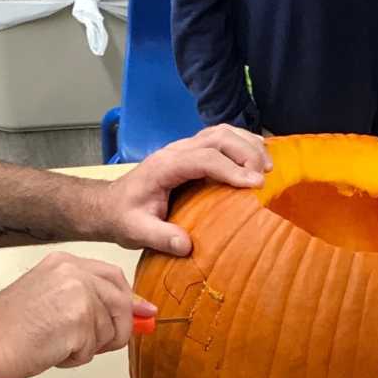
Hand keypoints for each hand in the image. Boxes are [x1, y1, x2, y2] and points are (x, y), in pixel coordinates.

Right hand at [0, 251, 153, 377]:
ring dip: (88, 347)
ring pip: (111, 329)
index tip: (140, 315)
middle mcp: (73, 271)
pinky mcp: (79, 318)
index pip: (112, 276)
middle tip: (91, 344)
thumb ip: (91, 302)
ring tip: (54, 344)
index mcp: (64, 263)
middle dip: (116, 328)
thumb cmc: (6, 331)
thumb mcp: (50, 302)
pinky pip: (94, 348)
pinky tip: (50, 351)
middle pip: (121, 301)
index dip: (128, 300)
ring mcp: (78, 292)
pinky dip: (75, 358)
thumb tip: (143, 312)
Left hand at [100, 124, 270, 255]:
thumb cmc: (123, 217)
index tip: (256, 184)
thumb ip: (159, 236)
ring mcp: (183, 148)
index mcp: (164, 166)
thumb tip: (186, 245)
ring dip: (247, 143)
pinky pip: (219, 139)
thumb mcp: (136, 231)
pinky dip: (242, 143)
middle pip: (217, 137)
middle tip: (266, 175)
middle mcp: (176, 151)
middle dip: (246, 151)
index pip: (204, 159)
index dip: (232, 169)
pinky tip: (257, 157)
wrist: (109, 205)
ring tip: (268, 164)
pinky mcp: (190, 152)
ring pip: (220, 132)